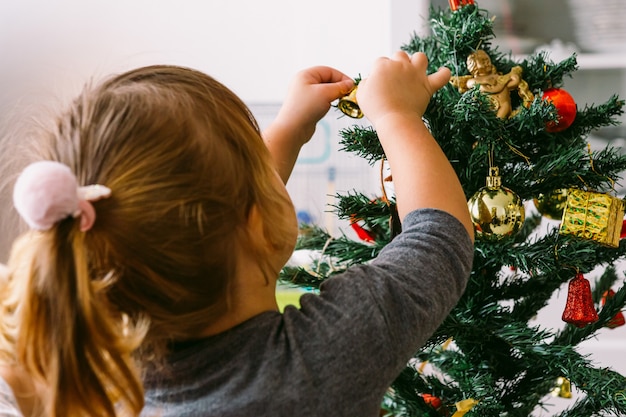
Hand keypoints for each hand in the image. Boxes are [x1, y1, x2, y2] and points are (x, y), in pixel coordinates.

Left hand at [264, 66, 353, 181]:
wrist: (292, 130)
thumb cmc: (305, 108)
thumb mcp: (325, 93)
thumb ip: (339, 87)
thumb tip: (349, 84)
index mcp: (305, 75)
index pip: (328, 71)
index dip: (341, 77)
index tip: (351, 86)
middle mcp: (303, 83)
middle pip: (327, 80)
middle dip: (338, 86)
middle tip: (348, 94)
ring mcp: (305, 95)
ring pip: (325, 91)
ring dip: (334, 95)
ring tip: (341, 101)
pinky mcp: (307, 106)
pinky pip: (321, 100)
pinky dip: (329, 102)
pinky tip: (332, 107)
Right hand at [356, 52, 450, 125]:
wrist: (395, 119)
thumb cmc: (377, 108)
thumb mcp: (362, 94)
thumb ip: (365, 83)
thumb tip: (370, 80)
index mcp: (383, 65)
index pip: (380, 62)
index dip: (378, 72)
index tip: (378, 83)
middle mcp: (400, 65)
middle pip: (399, 55)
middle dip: (396, 63)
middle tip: (394, 78)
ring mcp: (416, 74)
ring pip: (420, 57)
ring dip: (417, 61)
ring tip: (414, 70)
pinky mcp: (427, 86)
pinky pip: (441, 76)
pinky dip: (443, 74)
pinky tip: (443, 72)